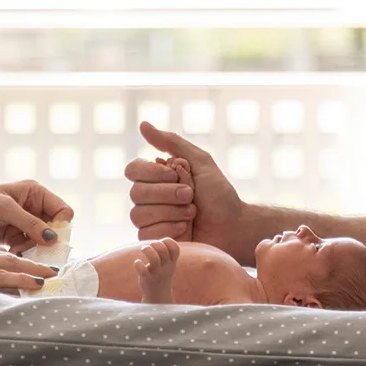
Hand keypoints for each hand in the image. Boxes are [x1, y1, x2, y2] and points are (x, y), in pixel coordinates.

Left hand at [0, 180, 73, 253]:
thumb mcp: (5, 208)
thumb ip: (31, 223)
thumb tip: (54, 239)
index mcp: (34, 192)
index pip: (62, 210)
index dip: (61, 225)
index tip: (50, 238)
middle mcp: (32, 207)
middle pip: (54, 228)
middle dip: (47, 240)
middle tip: (35, 249)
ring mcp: (22, 223)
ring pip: (41, 241)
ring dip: (33, 248)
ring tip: (17, 249)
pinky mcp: (11, 237)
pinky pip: (27, 248)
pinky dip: (23, 252)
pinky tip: (11, 252)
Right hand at [125, 121, 244, 251]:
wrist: (233, 226)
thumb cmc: (219, 194)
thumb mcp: (199, 161)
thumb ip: (171, 143)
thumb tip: (143, 124)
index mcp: (156, 177)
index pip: (132, 169)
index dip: (152, 173)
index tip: (176, 173)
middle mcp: (148, 197)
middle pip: (136, 192)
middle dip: (168, 194)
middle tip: (191, 195)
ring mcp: (149, 219)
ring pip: (139, 214)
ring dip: (171, 212)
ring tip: (192, 213)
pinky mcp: (153, 240)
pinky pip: (146, 234)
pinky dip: (169, 229)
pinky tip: (185, 228)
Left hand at [134, 238, 179, 303]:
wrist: (158, 296)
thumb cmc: (161, 274)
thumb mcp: (167, 264)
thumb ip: (164, 252)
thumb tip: (157, 241)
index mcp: (172, 262)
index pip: (175, 248)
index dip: (168, 241)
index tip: (161, 243)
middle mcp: (166, 268)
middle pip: (163, 250)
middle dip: (155, 244)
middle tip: (149, 246)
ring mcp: (157, 274)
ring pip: (154, 259)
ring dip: (147, 250)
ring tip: (143, 249)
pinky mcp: (147, 280)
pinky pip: (142, 270)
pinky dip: (138, 264)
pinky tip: (137, 263)